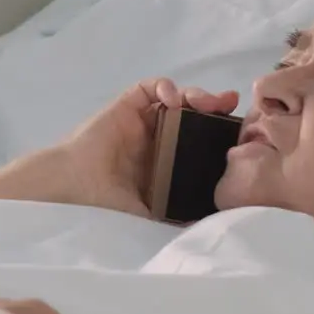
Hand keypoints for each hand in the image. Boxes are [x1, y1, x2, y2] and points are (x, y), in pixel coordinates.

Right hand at [57, 77, 238, 215]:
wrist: (76, 186)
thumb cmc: (106, 201)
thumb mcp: (150, 212)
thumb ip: (176, 215)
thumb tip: (208, 227)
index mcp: (165, 158)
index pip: (199, 136)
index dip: (218, 130)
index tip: (237, 132)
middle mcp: (156, 135)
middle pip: (192, 112)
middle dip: (213, 106)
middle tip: (229, 106)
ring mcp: (141, 119)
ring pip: (175, 96)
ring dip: (193, 93)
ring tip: (204, 102)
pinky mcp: (125, 105)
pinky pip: (149, 87)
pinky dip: (163, 86)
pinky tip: (171, 98)